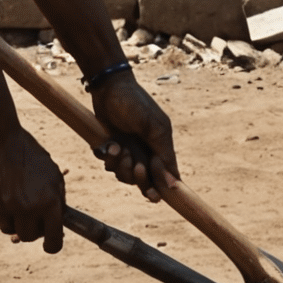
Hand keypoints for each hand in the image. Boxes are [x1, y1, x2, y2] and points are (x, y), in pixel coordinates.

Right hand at [0, 128, 64, 252]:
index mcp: (50, 201)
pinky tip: (1, 201)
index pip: (54, 239)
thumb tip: (57, 223)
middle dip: (31, 229)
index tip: (50, 243)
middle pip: (29, 237)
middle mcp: (29, 207)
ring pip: (9, 230)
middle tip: (32, 215)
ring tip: (15, 203)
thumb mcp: (52, 175)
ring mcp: (7, 206)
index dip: (53, 244)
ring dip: (13, 221)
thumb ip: (56, 201)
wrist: (2, 137)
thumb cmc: (30, 154)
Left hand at [89, 69, 178, 200]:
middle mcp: (145, 151)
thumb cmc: (135, 103)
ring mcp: (128, 149)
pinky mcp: (112, 146)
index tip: (154, 195)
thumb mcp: (154, 128)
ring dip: (120, 165)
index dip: (160, 189)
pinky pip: (109, 164)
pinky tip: (109, 144)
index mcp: (160, 148)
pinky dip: (108, 156)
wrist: (109, 86)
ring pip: (124, 175)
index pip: (165, 177)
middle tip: (135, 164)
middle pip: (143, 180)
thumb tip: (174, 183)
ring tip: (119, 147)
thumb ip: (164, 154)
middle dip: (137, 177)